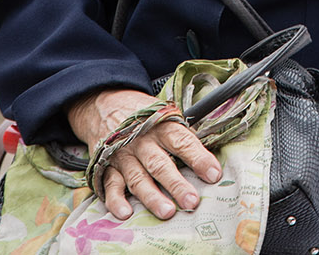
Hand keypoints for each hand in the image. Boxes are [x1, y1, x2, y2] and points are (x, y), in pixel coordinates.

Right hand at [67, 88, 222, 220]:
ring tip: (167, 212)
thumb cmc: (145, 117)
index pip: (182, 142)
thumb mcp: (165, 116)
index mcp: (161, 126)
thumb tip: (211, 163)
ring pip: (138, 178)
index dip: (199, 158)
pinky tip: (125, 213)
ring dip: (152, 197)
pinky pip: (110, 186)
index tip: (213, 174)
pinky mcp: (106, 167)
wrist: (105, 104)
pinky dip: (116, 200)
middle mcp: (142, 141)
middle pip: (160, 165)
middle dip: (176, 184)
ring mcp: (123, 155)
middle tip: (192, 201)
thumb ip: (183, 137)